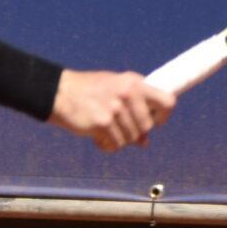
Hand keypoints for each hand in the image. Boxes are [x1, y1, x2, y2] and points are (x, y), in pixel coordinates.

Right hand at [50, 69, 174, 151]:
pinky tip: (97, 136)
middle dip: (135, 132)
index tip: (153, 121)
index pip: (167, 102)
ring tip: (104, 129)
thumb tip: (145, 141)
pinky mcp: (102, 123)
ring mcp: (115, 109)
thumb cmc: (89, 91)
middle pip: (147, 126)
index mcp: (134, 82)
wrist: (59, 92)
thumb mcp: (115, 90)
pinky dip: (107, 145)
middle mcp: (127, 94)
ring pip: (131, 139)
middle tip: (119, 126)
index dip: (163, 116)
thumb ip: (133, 109)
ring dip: (118, 139)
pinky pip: (115, 145)